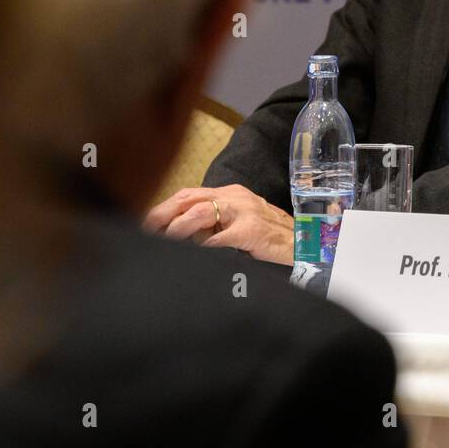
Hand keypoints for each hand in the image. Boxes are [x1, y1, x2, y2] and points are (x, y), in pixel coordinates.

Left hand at [144, 184, 293, 264]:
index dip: (164, 207)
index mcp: (229, 193)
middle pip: (189, 198)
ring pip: (201, 212)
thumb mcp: (237, 223)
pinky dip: (202, 246)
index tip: (146, 222)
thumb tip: (180, 235)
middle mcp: (234, 197)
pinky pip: (220, 238)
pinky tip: (193, 253)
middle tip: (145, 229)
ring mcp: (244, 211)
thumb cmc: (268, 235)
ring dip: (178, 228)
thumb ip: (213, 224)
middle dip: (163, 213)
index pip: (189, 194)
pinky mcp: (252, 230)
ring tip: (164, 240)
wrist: (302, 241)